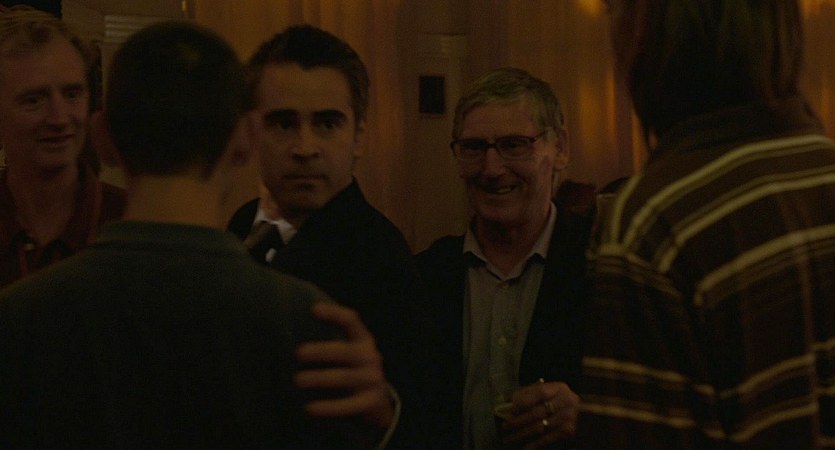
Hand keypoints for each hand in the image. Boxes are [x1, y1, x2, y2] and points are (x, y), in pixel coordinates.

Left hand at [294, 302, 394, 428]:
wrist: (377, 400)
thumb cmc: (352, 369)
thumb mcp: (348, 350)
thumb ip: (330, 337)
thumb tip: (291, 325)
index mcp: (363, 339)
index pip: (351, 321)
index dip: (334, 314)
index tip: (314, 309)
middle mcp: (370, 356)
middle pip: (345, 351)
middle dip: (321, 351)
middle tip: (298, 353)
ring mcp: (372, 379)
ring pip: (344, 377)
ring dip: (320, 378)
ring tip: (297, 380)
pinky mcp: (370, 401)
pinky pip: (348, 405)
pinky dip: (329, 407)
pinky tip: (310, 407)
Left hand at [500, 379, 578, 448]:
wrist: (585, 415)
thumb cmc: (559, 402)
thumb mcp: (549, 393)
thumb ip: (530, 394)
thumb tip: (510, 403)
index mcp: (559, 388)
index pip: (539, 392)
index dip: (524, 400)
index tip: (511, 409)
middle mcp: (566, 402)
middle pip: (537, 412)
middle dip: (518, 421)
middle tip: (504, 427)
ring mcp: (568, 418)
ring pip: (539, 427)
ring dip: (521, 434)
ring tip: (508, 439)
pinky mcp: (569, 431)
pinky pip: (547, 438)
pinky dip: (534, 444)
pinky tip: (524, 448)